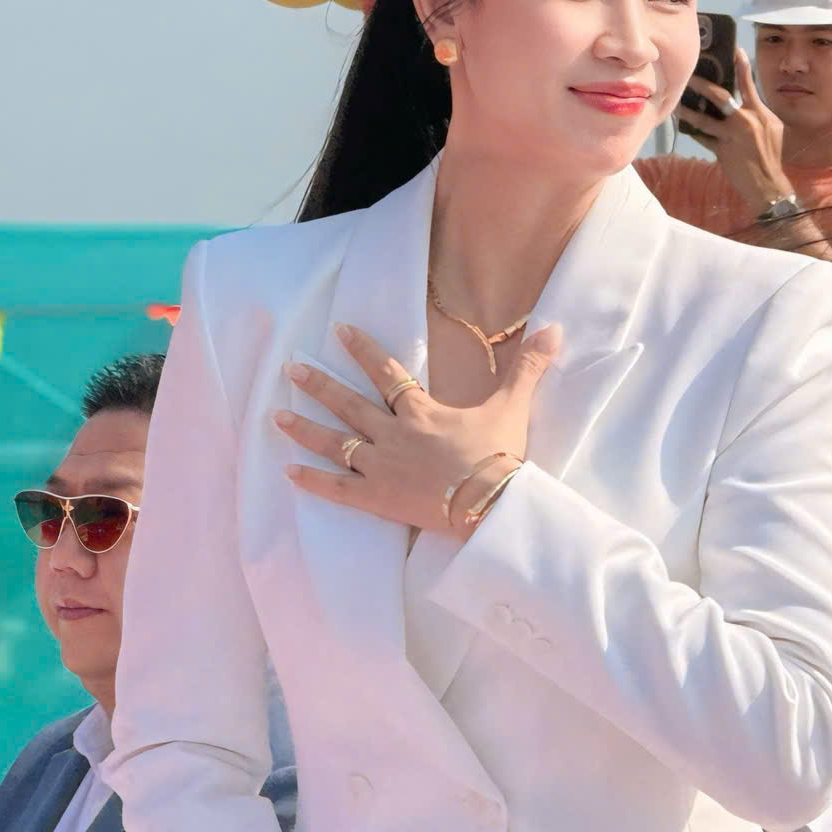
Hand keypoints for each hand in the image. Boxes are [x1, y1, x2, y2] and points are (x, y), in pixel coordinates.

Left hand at [279, 323, 560, 540]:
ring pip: (335, 443)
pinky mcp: (376, 499)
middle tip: (290, 369)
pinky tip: (288, 471)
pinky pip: (337, 489)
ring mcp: (380, 468)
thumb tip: (555, 328)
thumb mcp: (512, 407)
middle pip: (349, 405)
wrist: (490, 504)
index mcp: (421, 412)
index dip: (362, 350)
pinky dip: (312, 481)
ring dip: (305, 428)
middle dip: (319, 385)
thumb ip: (528, 367)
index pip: (386, 373)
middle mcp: (393, 435)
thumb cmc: (499, 457)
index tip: (338, 330)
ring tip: (275, 416)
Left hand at [677, 52, 790, 214]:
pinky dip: (694, 131)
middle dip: (702, 85)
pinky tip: (684, 125)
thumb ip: (758, 113)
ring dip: (688, 110)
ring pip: (704, 118)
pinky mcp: (722, 150)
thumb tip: (743, 101)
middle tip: (689, 76)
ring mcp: (733, 135)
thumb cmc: (771, 156)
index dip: (742, 65)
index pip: (749, 84)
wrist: (767, 184)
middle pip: (720, 96)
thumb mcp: (772, 130)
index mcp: (761, 113)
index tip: (735, 49)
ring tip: (676, 104)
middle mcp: (746, 120)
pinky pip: (703, 137)